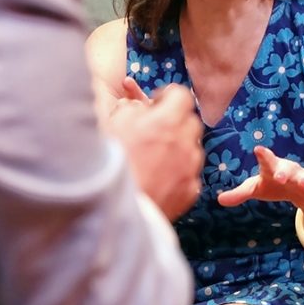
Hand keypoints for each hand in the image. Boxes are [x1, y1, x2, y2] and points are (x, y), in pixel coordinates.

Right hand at [105, 81, 202, 220]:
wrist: (115, 209)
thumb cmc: (111, 164)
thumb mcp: (113, 125)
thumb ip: (130, 108)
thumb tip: (138, 106)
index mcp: (167, 122)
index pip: (181, 96)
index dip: (168, 96)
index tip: (157, 102)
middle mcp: (185, 143)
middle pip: (190, 122)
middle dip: (175, 121)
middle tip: (156, 129)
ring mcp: (190, 168)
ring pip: (192, 148)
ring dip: (179, 147)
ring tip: (155, 156)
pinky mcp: (190, 191)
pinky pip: (190, 174)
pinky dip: (179, 172)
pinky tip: (160, 177)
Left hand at [217, 146, 303, 211]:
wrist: (300, 188)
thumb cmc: (274, 184)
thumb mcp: (256, 189)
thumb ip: (240, 193)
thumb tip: (219, 200)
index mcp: (272, 168)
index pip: (266, 160)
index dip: (263, 155)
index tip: (258, 149)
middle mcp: (288, 170)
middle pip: (286, 169)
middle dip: (283, 172)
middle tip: (279, 176)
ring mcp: (303, 179)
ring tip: (303, 184)